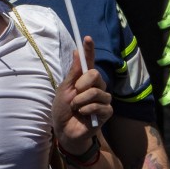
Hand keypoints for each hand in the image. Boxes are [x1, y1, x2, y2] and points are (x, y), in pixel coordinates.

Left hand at [55, 37, 112, 153]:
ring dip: (81, 100)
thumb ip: (73, 72)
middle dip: (82, 84)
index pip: (89, 61)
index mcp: (84, 79)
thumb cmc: (63, 109)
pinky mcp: (107, 112)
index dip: (89, 49)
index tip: (87, 38)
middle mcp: (96, 86)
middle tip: (75, 93)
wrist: (65, 130)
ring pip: (97, 91)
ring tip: (76, 107)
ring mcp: (103, 99)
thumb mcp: (64, 89)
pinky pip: (100, 105)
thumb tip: (76, 51)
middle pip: (95, 74)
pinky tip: (83, 114)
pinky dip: (87, 109)